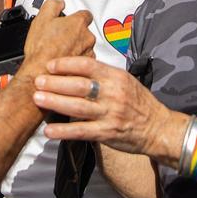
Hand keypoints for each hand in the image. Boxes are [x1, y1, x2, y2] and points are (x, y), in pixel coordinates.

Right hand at [19, 0, 94, 77]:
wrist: (41, 73)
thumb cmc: (42, 50)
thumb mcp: (42, 18)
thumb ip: (53, 5)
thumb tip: (58, 2)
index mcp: (78, 23)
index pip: (85, 14)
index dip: (76, 16)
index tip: (70, 19)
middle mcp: (87, 37)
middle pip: (85, 31)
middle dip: (75, 33)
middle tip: (61, 37)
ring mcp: (88, 52)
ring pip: (85, 46)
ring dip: (76, 47)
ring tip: (61, 50)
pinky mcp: (85, 66)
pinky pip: (84, 59)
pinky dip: (76, 59)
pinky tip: (64, 60)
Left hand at [33, 57, 176, 156]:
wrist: (159, 128)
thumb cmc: (140, 103)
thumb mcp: (126, 81)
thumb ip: (104, 75)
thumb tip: (77, 67)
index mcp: (116, 77)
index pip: (88, 66)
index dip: (66, 64)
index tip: (50, 65)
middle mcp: (113, 94)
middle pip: (79, 86)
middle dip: (55, 83)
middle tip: (37, 81)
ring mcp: (110, 114)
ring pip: (77, 107)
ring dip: (55, 103)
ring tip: (37, 99)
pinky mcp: (107, 133)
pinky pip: (82, 131)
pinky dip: (64, 131)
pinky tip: (49, 130)